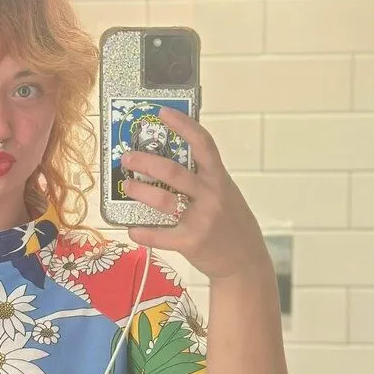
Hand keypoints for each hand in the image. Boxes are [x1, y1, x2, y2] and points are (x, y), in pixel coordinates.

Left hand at [120, 106, 269, 280]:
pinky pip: (160, 236)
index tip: (162, 112)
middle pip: (173, 172)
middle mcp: (211, 195)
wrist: (245, 261)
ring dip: (140, 192)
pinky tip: (132, 228)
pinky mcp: (191, 242)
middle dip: (145, 162)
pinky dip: (143, 232)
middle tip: (127, 157)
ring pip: (164, 200)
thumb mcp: (224, 193)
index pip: (203, 144)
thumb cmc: (231, 222)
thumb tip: (168, 159)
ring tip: (128, 187)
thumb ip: (203, 178)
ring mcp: (201, 219)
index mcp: (219, 178)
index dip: (184, 125)